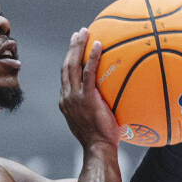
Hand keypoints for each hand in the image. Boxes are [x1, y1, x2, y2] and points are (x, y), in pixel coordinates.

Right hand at [60, 28, 120, 149]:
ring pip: (72, 65)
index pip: (66, 78)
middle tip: (77, 34)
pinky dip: (92, 57)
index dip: (70, 61)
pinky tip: (99, 44)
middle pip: (65, 67)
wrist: (98, 150)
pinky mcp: (85, 98)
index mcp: (66, 102)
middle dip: (71, 48)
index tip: (75, 49)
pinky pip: (88, 72)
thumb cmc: (102, 141)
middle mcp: (66, 98)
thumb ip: (100, 109)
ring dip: (77, 46)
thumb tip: (115, 102)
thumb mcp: (97, 122)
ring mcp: (74, 97)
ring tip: (84, 32)